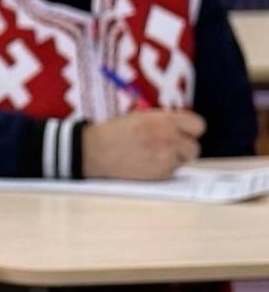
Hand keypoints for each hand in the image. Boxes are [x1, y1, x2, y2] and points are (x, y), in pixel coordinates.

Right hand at [82, 110, 203, 179]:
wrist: (94, 151)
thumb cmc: (115, 133)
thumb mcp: (142, 117)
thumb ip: (165, 121)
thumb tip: (183, 129)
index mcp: (165, 120)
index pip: (198, 126)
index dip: (190, 131)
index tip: (183, 134)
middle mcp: (169, 138)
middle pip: (194, 147)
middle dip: (183, 148)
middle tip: (167, 148)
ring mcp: (166, 157)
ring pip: (184, 161)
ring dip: (173, 160)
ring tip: (154, 156)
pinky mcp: (159, 174)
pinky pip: (171, 173)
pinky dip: (162, 170)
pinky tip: (146, 164)